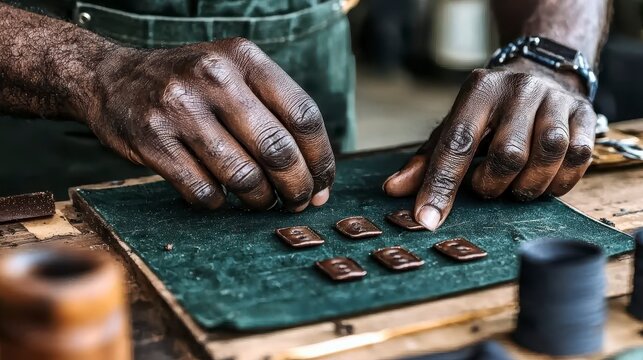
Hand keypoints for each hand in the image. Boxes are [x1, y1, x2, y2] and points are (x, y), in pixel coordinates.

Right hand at [85, 38, 334, 210]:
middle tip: (298, 202)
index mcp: (244, 58)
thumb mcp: (233, 73)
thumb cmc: (189, 84)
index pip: (303, 115)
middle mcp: (214, 77)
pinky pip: (203, 192)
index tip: (323, 184)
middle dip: (297, 187)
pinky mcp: (153, 141)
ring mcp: (180, 109)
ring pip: (243, 176)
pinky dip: (219, 204)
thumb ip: (275, 110)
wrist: (112, 78)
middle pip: (278, 150)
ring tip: (262, 201)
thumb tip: (316, 175)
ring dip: (260, 200)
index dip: (321, 159)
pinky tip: (220, 196)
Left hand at [383, 59, 595, 229]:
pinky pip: (580, 157)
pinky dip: (560, 181)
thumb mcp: (455, 126)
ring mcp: (555, 99)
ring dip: (528, 185)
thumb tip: (393, 190)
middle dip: (493, 185)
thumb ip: (427, 160)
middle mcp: (518, 89)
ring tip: (516, 186)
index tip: (426, 219)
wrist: (542, 73)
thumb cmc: (490, 111)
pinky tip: (545, 179)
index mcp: (478, 91)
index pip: (456, 142)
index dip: (440, 185)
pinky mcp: (585, 113)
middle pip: (508, 154)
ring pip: (548, 154)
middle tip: (487, 187)